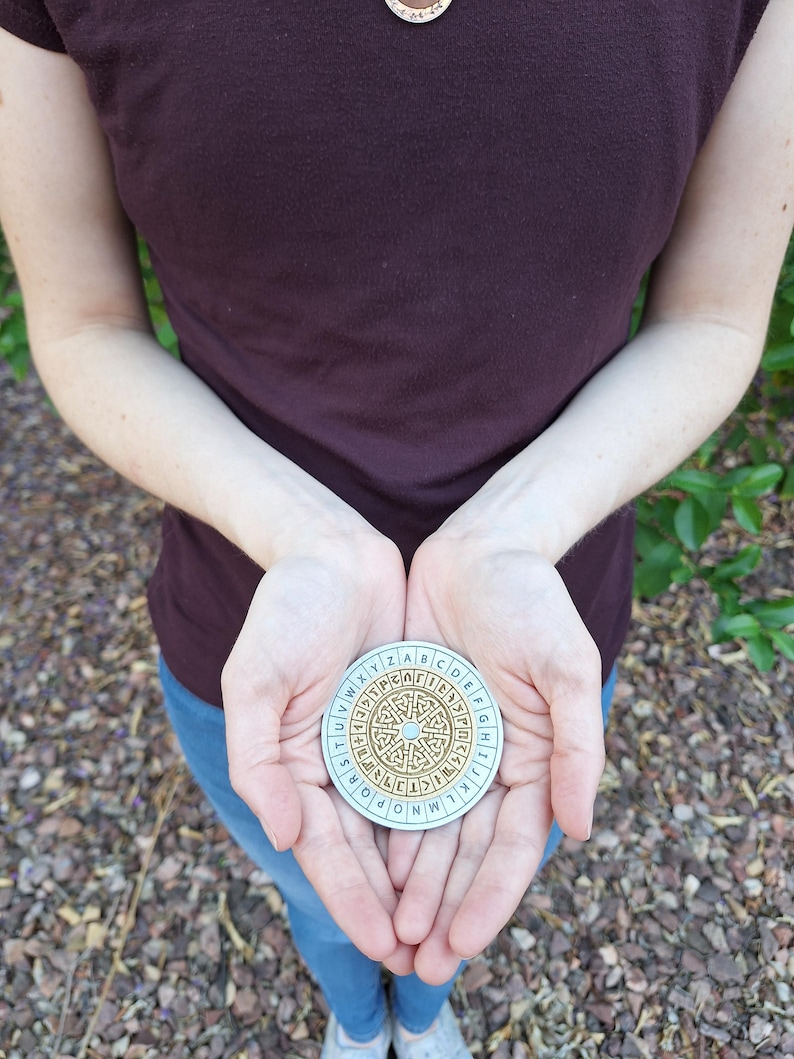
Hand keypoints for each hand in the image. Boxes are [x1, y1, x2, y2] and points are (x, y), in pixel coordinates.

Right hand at [221, 534, 415, 966]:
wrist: (334, 552)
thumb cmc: (286, 610)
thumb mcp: (255, 679)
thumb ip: (258, 760)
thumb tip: (282, 835)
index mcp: (294, 765)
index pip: (324, 847)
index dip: (351, 897)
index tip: (383, 942)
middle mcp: (337, 765)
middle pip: (367, 850)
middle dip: (393, 906)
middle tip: (426, 957)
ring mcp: (376, 745)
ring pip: (403, 825)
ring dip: (424, 877)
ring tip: (453, 925)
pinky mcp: (412, 720)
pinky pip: (433, 777)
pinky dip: (445, 817)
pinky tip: (472, 853)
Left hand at [389, 534, 604, 982]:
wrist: (480, 546)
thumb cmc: (531, 600)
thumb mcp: (565, 665)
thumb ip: (578, 745)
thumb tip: (582, 828)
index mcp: (534, 757)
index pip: (514, 846)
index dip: (490, 899)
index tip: (462, 944)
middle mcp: (492, 761)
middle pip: (468, 851)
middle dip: (445, 907)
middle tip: (416, 960)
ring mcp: (451, 745)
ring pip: (430, 829)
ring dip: (412, 882)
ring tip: (388, 930)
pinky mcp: (412, 723)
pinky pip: (396, 784)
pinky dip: (385, 827)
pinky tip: (366, 865)